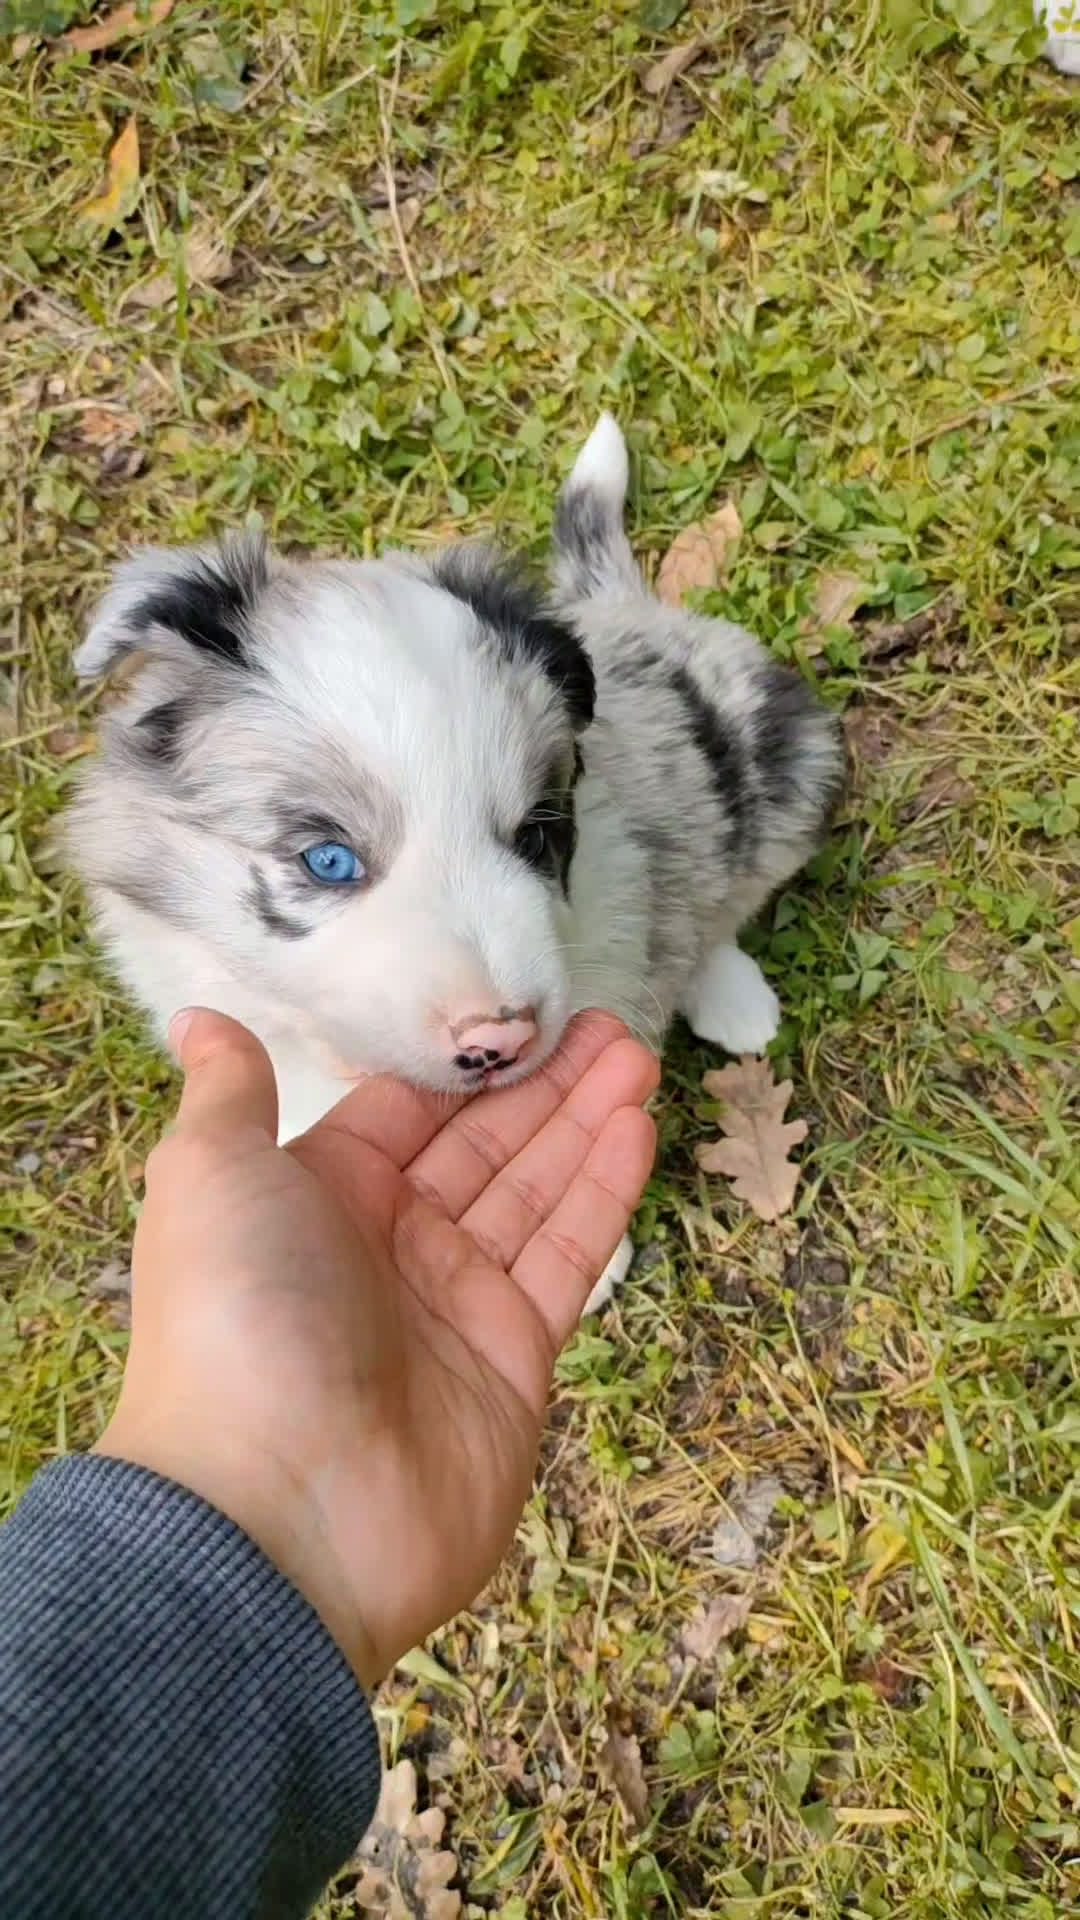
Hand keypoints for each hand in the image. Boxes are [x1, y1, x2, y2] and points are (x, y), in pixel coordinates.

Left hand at [96, 1010, 657, 1686]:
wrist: (276, 1514)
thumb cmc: (234, 1323)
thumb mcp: (209, 1178)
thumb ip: (228, 1093)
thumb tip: (199, 1016)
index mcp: (315, 1199)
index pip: (405, 1115)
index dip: (463, 1068)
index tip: (521, 1015)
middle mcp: (387, 1249)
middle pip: (481, 1149)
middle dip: (543, 1088)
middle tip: (609, 1025)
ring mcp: (455, 1307)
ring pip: (533, 1194)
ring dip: (585, 1125)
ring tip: (637, 1056)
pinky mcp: (514, 1362)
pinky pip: (564, 1259)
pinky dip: (601, 1194)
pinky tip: (636, 1129)